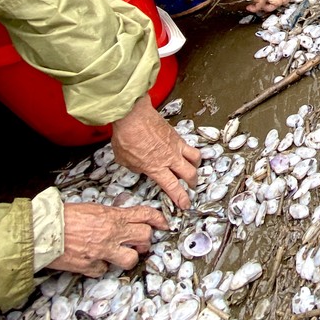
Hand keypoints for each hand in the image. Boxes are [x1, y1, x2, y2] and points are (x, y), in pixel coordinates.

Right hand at [49, 203, 168, 277]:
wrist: (44, 230)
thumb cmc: (64, 217)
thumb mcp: (93, 209)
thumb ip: (110, 216)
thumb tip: (119, 221)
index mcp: (113, 216)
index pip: (144, 215)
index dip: (158, 219)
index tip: (164, 223)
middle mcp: (112, 234)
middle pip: (144, 237)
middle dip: (145, 240)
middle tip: (140, 242)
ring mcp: (103, 252)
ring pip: (131, 259)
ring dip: (128, 258)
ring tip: (120, 255)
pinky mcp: (91, 266)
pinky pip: (104, 270)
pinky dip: (101, 267)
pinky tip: (95, 261)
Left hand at [110, 94, 200, 209]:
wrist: (133, 115)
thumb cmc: (126, 136)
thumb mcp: (124, 160)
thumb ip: (136, 167)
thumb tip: (140, 167)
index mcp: (156, 168)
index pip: (173, 187)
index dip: (181, 198)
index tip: (185, 205)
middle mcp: (170, 158)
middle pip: (190, 175)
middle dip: (192, 184)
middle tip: (191, 187)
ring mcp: (175, 146)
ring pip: (195, 159)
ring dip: (195, 167)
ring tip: (192, 169)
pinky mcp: (176, 135)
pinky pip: (189, 146)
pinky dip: (189, 152)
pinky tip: (183, 152)